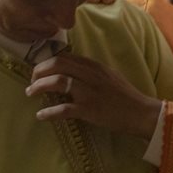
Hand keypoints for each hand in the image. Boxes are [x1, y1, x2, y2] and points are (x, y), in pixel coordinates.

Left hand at [26, 52, 164, 135]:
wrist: (142, 113)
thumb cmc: (125, 96)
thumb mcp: (109, 76)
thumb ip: (90, 72)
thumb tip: (70, 71)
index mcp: (94, 66)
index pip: (64, 57)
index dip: (47, 62)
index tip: (39, 71)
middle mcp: (90, 75)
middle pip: (57, 64)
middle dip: (39, 71)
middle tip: (32, 81)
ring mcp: (89, 92)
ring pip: (57, 82)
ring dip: (39, 87)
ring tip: (30, 93)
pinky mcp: (89, 109)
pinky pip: (63, 109)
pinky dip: (48, 112)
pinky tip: (41, 115)